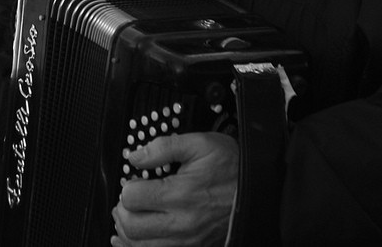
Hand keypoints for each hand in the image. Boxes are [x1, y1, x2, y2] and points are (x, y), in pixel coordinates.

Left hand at [111, 132, 238, 246]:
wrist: (258, 192)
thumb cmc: (232, 168)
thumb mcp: (201, 144)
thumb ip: (164, 147)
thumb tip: (135, 156)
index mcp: (181, 194)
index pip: (132, 198)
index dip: (128, 185)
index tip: (135, 180)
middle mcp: (181, 223)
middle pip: (131, 226)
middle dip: (122, 210)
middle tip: (128, 198)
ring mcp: (186, 241)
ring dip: (127, 231)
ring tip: (130, 215)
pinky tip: (130, 240)